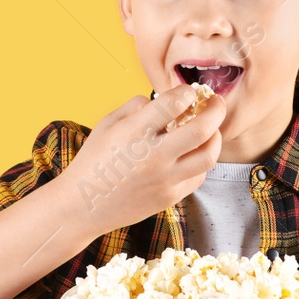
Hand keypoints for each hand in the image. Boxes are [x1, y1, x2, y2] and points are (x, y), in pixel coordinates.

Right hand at [58, 83, 225, 234]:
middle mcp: (153, 155)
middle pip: (203, 128)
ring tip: (210, 130)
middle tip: (215, 103)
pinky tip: (192, 153)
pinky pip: (198, 176)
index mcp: (134, 132)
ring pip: (209, 155)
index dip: (188, 91)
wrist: (83, 206)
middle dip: (216, 109)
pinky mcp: (169, 197)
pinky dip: (200, 160)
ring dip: (215, 137)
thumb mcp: (107, 124)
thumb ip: (136, 106)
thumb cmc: (93, 161)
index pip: (175, 103)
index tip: (188, 92)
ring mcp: (164, 179)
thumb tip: (164, 98)